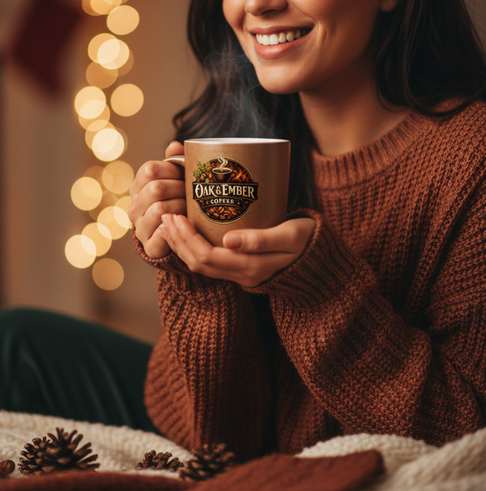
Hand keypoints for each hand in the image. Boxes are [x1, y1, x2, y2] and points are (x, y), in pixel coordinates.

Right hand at [129, 141, 185, 257]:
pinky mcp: (149, 246)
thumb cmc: (178, 202)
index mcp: (138, 187)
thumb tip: (174, 145)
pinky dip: (178, 226)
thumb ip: (175, 162)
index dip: (171, 169)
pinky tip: (186, 223)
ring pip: (160, 208)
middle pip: (156, 188)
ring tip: (191, 208)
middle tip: (193, 192)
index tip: (184, 174)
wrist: (176, 238)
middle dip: (179, 188)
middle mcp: (134, 207)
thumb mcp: (176, 181)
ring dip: (181, 207)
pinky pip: (164, 232)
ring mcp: (139, 228)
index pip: (150, 169)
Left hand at [158, 213, 315, 286]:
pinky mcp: (241, 268)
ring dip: (182, 245)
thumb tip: (228, 240)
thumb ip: (262, 239)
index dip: (186, 238)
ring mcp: (241, 274)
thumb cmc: (309, 240)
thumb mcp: (291, 236)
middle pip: (198, 262)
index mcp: (252, 268)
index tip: (175, 215)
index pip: (207, 256)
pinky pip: (210, 262)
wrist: (324, 260)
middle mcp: (242, 275)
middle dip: (178, 240)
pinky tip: (187, 231)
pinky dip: (193, 247)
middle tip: (166, 215)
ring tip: (170, 223)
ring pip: (201, 265)